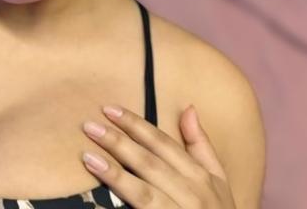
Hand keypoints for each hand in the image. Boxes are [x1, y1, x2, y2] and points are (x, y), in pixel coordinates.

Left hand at [80, 104, 235, 207]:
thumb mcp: (218, 181)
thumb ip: (201, 146)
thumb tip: (188, 108)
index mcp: (202, 176)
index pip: (163, 143)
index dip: (136, 125)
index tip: (110, 109)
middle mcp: (193, 195)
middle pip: (150, 163)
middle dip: (119, 142)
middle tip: (90, 126)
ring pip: (144, 192)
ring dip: (114, 173)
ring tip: (88, 156)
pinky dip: (122, 202)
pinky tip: (101, 194)